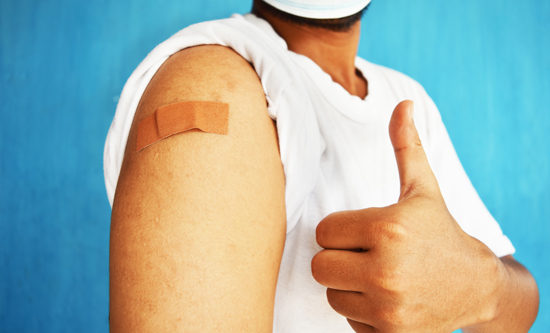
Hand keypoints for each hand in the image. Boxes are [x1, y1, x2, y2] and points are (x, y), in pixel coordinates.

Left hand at [311, 101, 506, 331]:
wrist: (476, 285)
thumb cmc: (440, 232)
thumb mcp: (423, 189)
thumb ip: (405, 147)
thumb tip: (402, 104)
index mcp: (388, 228)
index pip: (324, 231)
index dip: (340, 230)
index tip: (364, 232)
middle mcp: (386, 270)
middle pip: (320, 265)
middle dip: (339, 258)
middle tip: (367, 254)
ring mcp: (388, 308)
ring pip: (332, 294)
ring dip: (348, 286)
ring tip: (378, 276)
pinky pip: (348, 320)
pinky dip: (361, 311)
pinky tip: (386, 299)